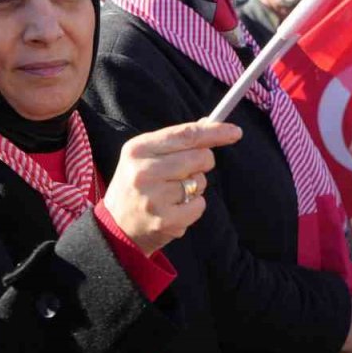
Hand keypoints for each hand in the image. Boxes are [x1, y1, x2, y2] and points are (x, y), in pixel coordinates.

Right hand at [103, 121, 241, 254]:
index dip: (215, 132)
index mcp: (138, 149)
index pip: (186, 134)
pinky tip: (174, 210)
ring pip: (200, 182)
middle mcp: (144, 171)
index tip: (235, 131)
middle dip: (204, 162)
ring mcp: (154, 198)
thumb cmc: (137, 186)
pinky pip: (199, 205)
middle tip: (190, 170)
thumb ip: (176, 141)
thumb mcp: (145, 157)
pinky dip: (193, 207)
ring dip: (195, 187)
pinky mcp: (165, 221)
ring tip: (172, 194)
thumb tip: (209, 123)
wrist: (116, 229)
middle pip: (200, 157)